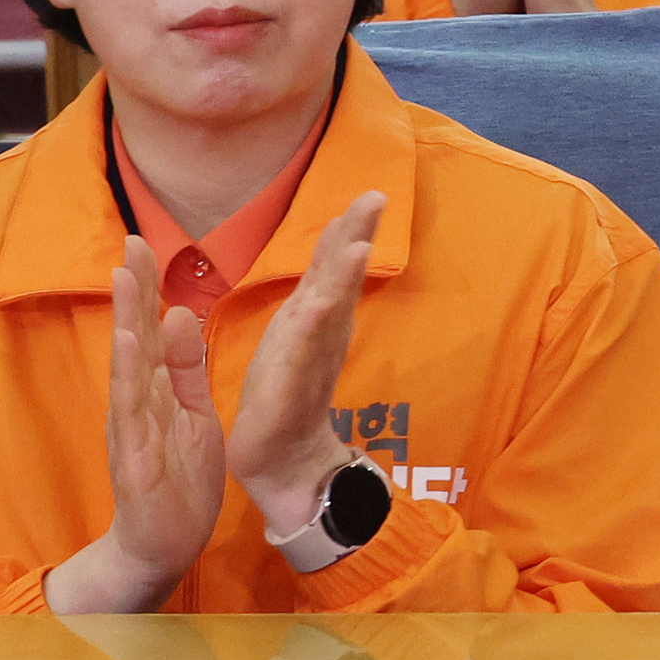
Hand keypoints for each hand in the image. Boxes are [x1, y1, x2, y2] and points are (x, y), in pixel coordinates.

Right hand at [46, 243, 229, 612]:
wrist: (164, 543)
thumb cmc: (177, 478)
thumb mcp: (191, 412)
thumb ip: (183, 367)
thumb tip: (177, 314)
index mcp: (155, 390)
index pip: (150, 329)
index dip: (148, 288)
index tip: (145, 242)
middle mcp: (136, 402)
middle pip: (133, 337)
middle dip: (132, 291)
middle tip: (130, 241)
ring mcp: (132, 427)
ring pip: (128, 367)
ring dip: (126, 321)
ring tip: (124, 278)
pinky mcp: (135, 455)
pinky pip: (132, 412)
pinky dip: (130, 377)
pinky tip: (129, 346)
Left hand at [227, 194, 387, 535]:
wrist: (283, 464)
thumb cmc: (283, 398)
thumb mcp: (294, 338)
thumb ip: (313, 298)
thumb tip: (328, 261)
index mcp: (314, 320)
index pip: (331, 268)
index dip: (348, 232)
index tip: (369, 195)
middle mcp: (320, 336)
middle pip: (339, 280)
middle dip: (356, 238)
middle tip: (376, 198)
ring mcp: (308, 362)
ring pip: (327, 312)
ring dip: (341, 279)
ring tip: (357, 243)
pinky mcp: (289, 390)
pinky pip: (300, 355)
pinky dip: (312, 328)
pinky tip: (320, 304)